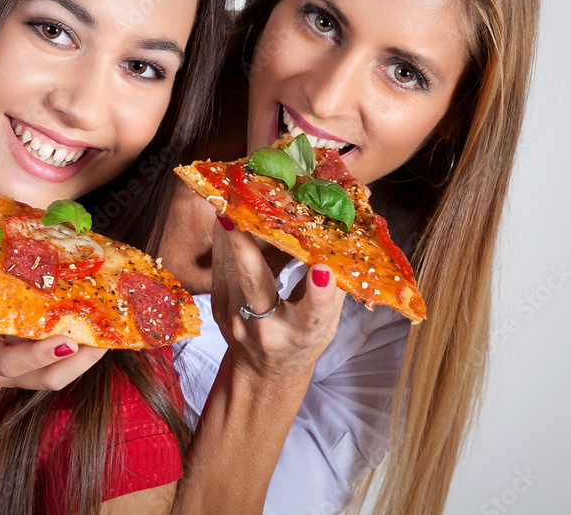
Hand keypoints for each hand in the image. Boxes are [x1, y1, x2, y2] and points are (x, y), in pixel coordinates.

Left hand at [209, 215, 345, 382]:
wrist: (263, 373)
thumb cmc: (302, 341)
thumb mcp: (326, 320)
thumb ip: (335, 281)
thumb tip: (353, 227)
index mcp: (301, 334)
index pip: (312, 314)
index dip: (320, 293)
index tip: (324, 268)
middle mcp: (266, 328)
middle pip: (255, 285)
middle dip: (245, 246)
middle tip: (239, 210)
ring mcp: (235, 318)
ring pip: (230, 267)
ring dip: (230, 231)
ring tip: (231, 197)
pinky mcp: (218, 307)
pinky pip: (220, 266)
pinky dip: (225, 239)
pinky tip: (226, 213)